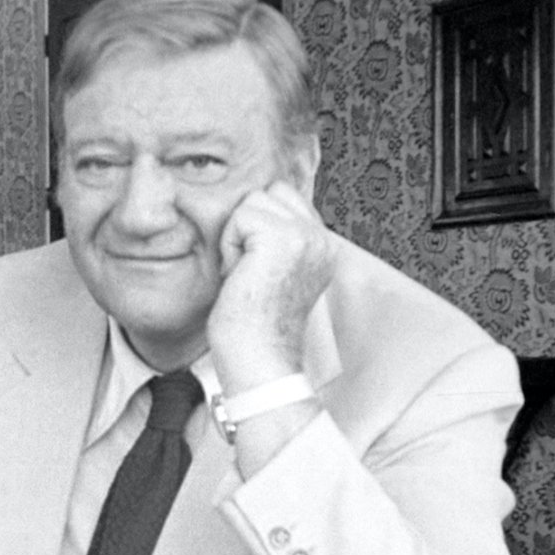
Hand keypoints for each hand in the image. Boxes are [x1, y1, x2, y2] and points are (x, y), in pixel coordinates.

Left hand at [207, 179, 335, 388]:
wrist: (259, 361)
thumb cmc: (255, 326)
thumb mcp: (273, 272)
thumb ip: (276, 237)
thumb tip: (252, 204)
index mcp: (323, 247)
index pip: (285, 197)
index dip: (258, 225)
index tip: (258, 268)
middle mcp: (321, 239)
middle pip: (269, 193)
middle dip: (248, 227)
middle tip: (250, 272)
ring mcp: (305, 237)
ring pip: (253, 201)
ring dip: (238, 237)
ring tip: (246, 275)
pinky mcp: (282, 239)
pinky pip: (240, 216)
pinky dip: (230, 246)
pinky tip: (240, 276)